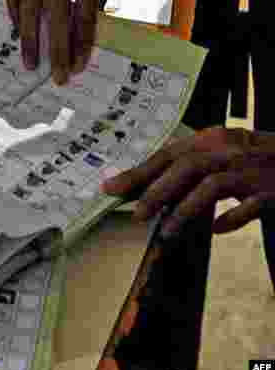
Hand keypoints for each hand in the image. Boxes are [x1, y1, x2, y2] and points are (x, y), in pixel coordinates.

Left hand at [102, 127, 274, 237]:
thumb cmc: (259, 159)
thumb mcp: (224, 154)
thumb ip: (192, 166)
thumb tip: (148, 187)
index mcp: (213, 138)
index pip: (168, 154)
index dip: (139, 172)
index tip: (112, 188)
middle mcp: (230, 150)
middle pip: (185, 166)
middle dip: (155, 190)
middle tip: (134, 214)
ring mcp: (253, 171)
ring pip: (212, 186)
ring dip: (185, 210)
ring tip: (166, 231)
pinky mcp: (274, 192)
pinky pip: (251, 206)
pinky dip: (232, 218)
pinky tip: (216, 229)